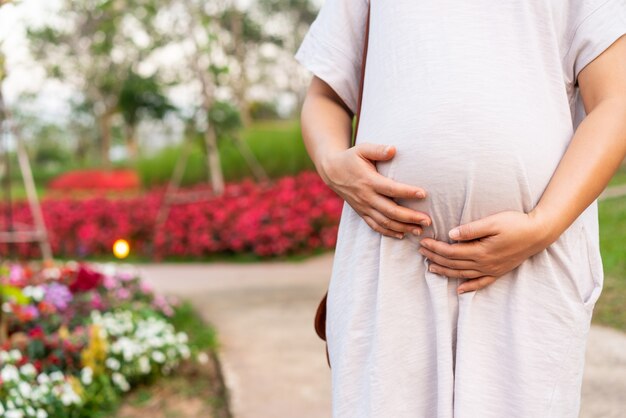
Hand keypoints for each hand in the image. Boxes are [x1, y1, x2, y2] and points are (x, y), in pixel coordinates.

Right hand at [319, 142, 430, 238]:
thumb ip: (378, 149)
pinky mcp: (361, 213)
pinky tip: (402, 235)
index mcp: (368, 181)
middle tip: (428, 220)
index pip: (390, 189)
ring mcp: (363, 207)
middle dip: (410, 217)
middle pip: (390, 211)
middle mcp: (366, 197)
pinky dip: (389, 232)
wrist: (332, 172)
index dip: (407, 192)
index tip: (423, 194)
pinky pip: (375, 226)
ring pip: (384, 222)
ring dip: (403, 228)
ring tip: (419, 230)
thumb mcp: (362, 149)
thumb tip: (394, 149)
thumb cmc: (351, 158)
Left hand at [417, 211, 549, 292]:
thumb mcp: (493, 222)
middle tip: (421, 252)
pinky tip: (459, 290)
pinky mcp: (499, 272)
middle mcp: (484, 264)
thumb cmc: (516, 223)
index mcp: (481, 251)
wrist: (540, 233)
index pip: (451, 252)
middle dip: (435, 258)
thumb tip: (451, 234)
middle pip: (453, 264)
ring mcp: (492, 270)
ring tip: (430, 268)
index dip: (435, 248)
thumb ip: (471, 229)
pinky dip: (469, 287)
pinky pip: (481, 283)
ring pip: (463, 275)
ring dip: (445, 272)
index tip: (424, 242)